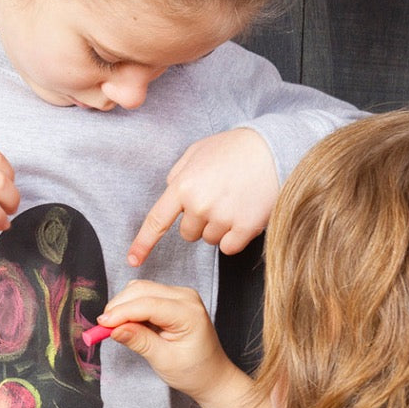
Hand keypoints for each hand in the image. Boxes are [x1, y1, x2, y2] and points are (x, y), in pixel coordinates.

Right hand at [98, 281, 241, 406]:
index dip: (121, 313)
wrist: (212, 375)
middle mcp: (186, 297)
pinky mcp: (173, 298)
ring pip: (141, 289)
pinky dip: (131, 306)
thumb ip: (139, 341)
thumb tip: (113, 329)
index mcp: (189, 313)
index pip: (147, 304)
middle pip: (142, 290)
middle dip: (118, 307)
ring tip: (114, 328)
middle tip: (101, 329)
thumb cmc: (193, 371)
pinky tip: (128, 324)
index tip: (101, 326)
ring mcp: (180, 295)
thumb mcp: (164, 361)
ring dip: (123, 305)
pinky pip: (146, 294)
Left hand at [128, 128, 277, 265]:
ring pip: (210, 240)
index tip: (133, 260)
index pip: (156, 220)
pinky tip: (244, 214)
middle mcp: (200, 204)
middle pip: (188, 233)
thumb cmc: (235, 148)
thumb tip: (170, 193)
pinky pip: (229, 247)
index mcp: (184, 185)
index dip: (143, 243)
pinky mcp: (246, 227)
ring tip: (234, 200)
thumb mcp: (198, 151)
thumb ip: (178, 174)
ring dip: (219, 227)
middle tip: (218, 197)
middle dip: (199, 220)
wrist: (274, 147)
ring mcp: (223, 217)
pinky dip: (235, 237)